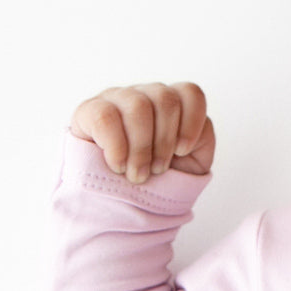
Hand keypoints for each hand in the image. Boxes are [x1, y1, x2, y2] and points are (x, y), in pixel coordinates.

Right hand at [71, 82, 215, 183]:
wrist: (119, 197)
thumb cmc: (157, 176)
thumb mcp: (191, 161)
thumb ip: (202, 138)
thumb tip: (195, 128)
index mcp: (172, 103)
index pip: (190, 93)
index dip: (192, 122)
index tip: (183, 152)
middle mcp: (145, 94)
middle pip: (165, 99)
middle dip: (164, 142)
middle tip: (157, 170)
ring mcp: (116, 98)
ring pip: (138, 106)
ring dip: (141, 148)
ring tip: (138, 174)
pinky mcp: (88, 111)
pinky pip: (106, 117)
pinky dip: (117, 147)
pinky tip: (118, 165)